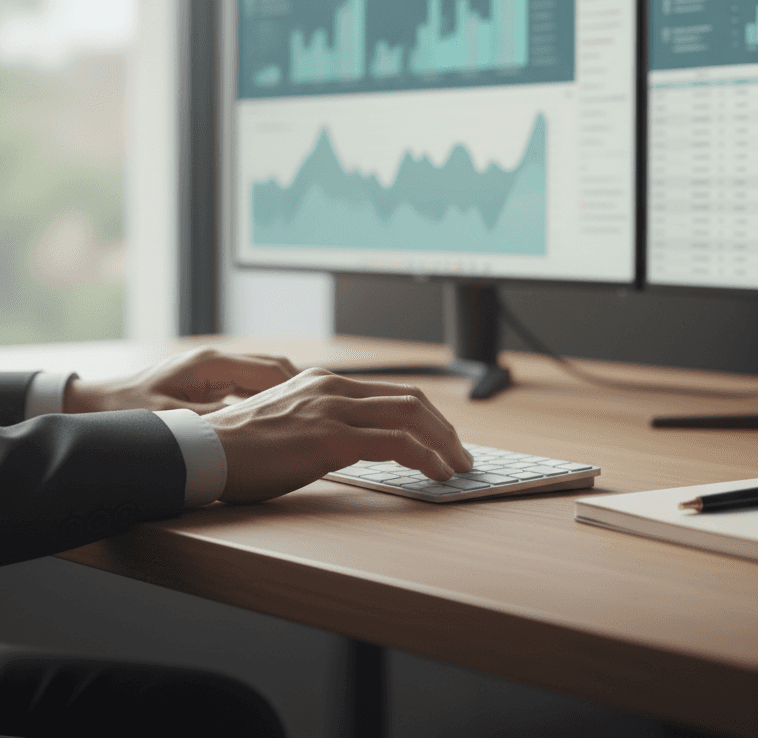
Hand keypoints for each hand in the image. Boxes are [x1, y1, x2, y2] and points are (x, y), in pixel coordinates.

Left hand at [64, 348, 299, 414]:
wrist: (92, 403)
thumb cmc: (125, 412)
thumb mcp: (170, 422)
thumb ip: (211, 423)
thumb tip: (251, 426)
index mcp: (212, 365)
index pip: (271, 370)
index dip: (299, 389)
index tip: (319, 407)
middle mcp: (216, 362)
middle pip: (274, 369)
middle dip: (300, 389)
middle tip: (321, 413)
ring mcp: (212, 371)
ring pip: (263, 377)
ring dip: (285, 394)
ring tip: (306, 418)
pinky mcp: (206, 382)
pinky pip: (248, 386)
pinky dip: (266, 399)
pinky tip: (275, 420)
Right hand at [205, 369, 474, 502]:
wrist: (198, 452)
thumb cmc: (237, 449)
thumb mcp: (286, 425)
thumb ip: (320, 425)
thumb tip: (354, 446)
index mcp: (323, 382)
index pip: (392, 393)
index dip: (426, 416)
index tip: (442, 438)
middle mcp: (332, 388)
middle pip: (410, 401)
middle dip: (444, 428)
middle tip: (460, 454)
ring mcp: (332, 410)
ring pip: (411, 417)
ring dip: (444, 443)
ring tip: (458, 466)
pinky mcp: (329, 438)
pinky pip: (395, 445)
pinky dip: (426, 458)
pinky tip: (437, 474)